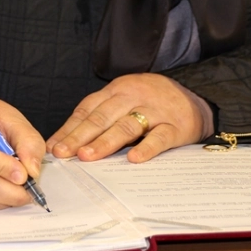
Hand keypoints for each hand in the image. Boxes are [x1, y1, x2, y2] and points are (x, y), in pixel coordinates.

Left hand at [48, 73, 213, 162]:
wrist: (197, 97)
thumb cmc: (152, 103)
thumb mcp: (124, 101)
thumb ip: (99, 117)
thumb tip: (65, 142)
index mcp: (117, 91)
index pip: (87, 110)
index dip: (69, 129)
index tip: (53, 147)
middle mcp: (133, 97)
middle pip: (102, 117)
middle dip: (79, 136)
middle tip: (63, 153)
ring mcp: (155, 111)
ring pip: (126, 126)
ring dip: (105, 142)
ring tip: (87, 156)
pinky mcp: (176, 126)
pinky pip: (160, 137)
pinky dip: (147, 148)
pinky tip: (134, 159)